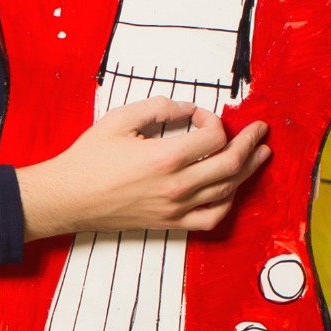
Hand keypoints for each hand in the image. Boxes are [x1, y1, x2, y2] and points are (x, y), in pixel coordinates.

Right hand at [16, 97, 270, 239]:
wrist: (69, 198)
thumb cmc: (90, 158)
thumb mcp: (120, 119)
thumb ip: (158, 107)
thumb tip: (187, 108)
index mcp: (165, 157)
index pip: (214, 136)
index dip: (214, 120)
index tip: (202, 115)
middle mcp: (177, 186)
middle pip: (231, 164)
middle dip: (251, 144)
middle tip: (261, 131)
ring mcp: (177, 209)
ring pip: (228, 191)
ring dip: (248, 171)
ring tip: (260, 155)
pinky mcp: (171, 223)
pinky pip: (212, 218)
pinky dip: (228, 203)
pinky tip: (233, 190)